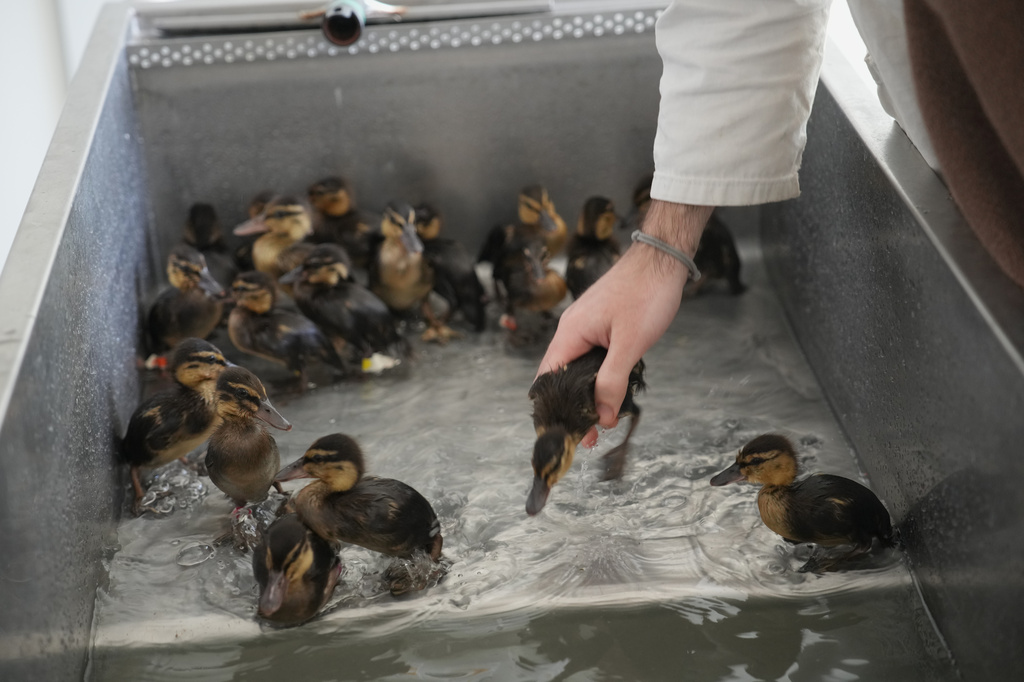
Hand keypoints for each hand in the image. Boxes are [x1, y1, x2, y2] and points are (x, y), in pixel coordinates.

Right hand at [536, 200, 711, 435]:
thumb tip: (602, 416)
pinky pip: (591, 357)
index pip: (547, 379)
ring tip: (601, 420)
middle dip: (572, 407)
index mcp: (570, 333)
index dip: (554, 408)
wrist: (663, 258)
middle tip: (589, 436)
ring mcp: (586, 326)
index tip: (568, 434)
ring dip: (587, 394)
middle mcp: (572, 330)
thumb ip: (612, 380)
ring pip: (577, 368)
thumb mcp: (630, 343)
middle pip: (560, 377)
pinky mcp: (601, 324)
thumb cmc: (646, 292)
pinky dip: (598, 377)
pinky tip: (611, 390)